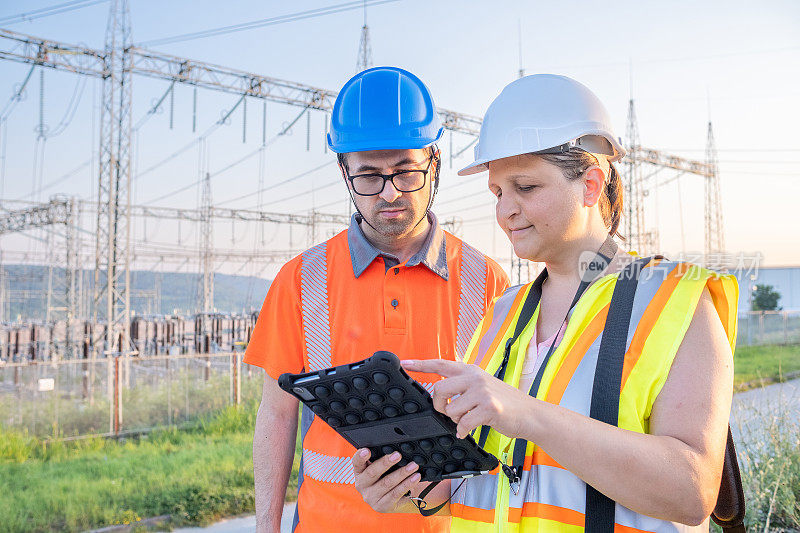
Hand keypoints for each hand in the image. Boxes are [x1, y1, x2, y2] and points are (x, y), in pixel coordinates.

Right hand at [352, 448, 421, 512]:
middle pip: (372, 472)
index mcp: (359, 471)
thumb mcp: (381, 467)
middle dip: (385, 463)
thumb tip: (395, 450)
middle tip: (398, 455)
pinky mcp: (382, 506)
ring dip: (402, 473)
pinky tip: (415, 478)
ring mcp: (371, 497)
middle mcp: (362, 485)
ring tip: (413, 466)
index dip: (360, 456)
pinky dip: (407, 484)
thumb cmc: (386, 476)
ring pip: (387, 483)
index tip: (367, 450)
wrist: (394, 497)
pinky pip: (396, 494)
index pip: (356, 462)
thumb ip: (381, 459)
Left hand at [402, 358, 531, 438]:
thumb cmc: (505, 402)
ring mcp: (482, 392)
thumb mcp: (483, 386)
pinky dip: (463, 431)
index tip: (404, 363)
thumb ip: (464, 385)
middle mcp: (474, 378)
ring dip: (455, 420)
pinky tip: (469, 430)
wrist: (530, 414)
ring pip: (450, 410)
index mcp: (471, 371)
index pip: (440, 364)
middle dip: (438, 406)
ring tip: (467, 420)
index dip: (420, 364)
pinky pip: (463, 423)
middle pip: (439, 390)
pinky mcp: (488, 408)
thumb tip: (441, 394)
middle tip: (446, 413)